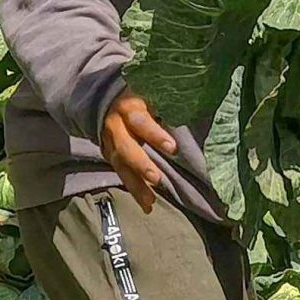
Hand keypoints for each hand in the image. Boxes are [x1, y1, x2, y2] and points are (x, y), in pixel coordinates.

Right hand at [101, 90, 176, 213]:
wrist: (103, 99)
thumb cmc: (138, 97)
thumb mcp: (148, 93)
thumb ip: (164, 104)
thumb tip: (195, 107)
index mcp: (129, 108)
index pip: (141, 121)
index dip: (154, 135)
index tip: (172, 148)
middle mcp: (116, 126)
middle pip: (126, 148)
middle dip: (141, 165)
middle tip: (156, 179)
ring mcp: (110, 143)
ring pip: (121, 166)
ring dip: (136, 185)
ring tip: (150, 201)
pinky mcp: (109, 156)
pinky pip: (121, 174)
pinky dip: (134, 191)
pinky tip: (147, 205)